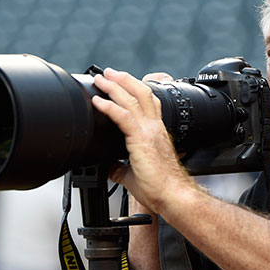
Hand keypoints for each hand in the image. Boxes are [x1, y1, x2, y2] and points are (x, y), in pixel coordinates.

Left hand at [91, 68, 192, 212]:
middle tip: (109, 72)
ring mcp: (149, 132)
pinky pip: (123, 116)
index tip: (121, 84)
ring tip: (103, 78)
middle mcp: (154, 128)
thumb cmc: (159, 188)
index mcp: (156, 133)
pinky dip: (110, 106)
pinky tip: (98, 101)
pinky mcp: (141, 139)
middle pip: (142, 93)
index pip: (149, 103)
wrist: (172, 196)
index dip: (135, 90)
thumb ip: (121, 168)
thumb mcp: (134, 175)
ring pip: (133, 99)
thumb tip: (109, 167)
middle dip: (124, 79)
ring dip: (116, 85)